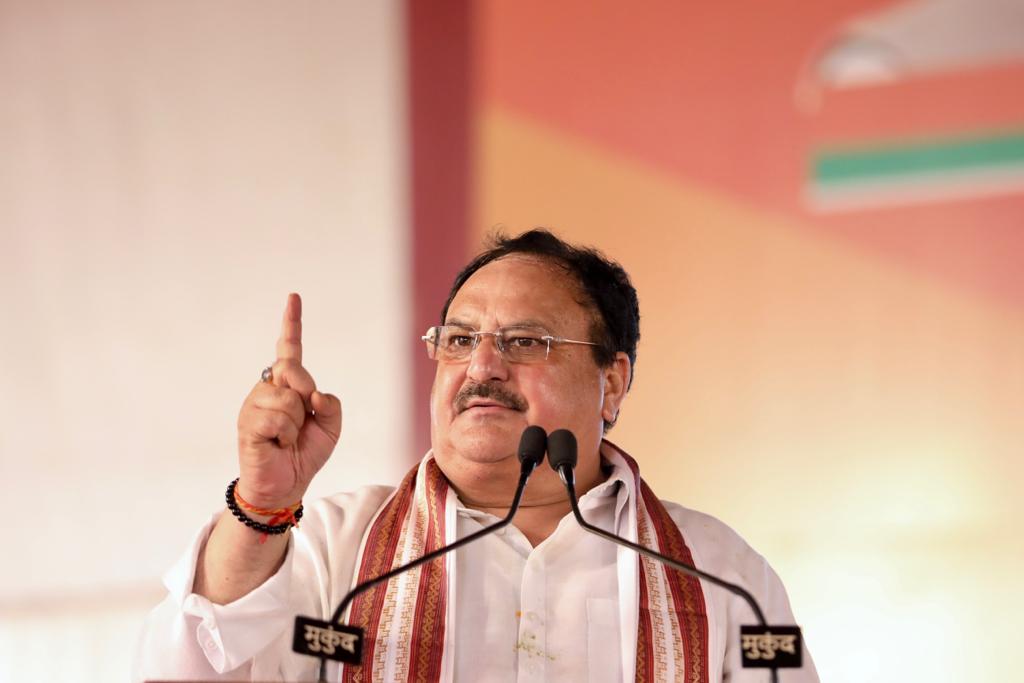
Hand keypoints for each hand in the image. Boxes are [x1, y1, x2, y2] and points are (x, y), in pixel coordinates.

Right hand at [235, 293, 341, 508]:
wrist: (286, 485)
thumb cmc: (304, 453)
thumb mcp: (331, 428)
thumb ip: (331, 405)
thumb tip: (314, 394)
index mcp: (288, 386)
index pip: (289, 350)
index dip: (292, 323)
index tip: (293, 298)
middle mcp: (268, 389)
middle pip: (292, 369)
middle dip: (305, 393)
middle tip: (301, 421)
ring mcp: (255, 404)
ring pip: (287, 397)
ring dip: (296, 422)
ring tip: (286, 438)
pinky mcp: (248, 423)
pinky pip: (276, 418)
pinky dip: (285, 435)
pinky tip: (276, 444)